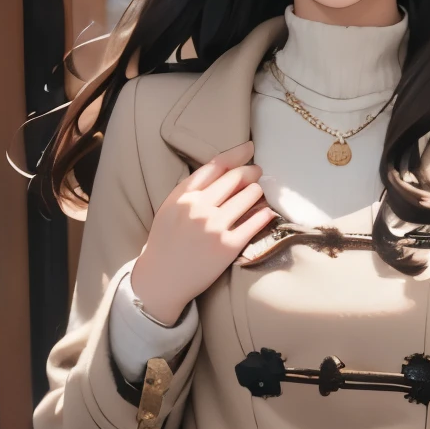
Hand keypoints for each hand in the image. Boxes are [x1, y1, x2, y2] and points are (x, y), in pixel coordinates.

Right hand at [131, 140, 276, 324]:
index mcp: (183, 196)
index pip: (216, 166)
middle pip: (235, 178)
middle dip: (251, 172)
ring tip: (259, 192)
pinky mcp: (227, 246)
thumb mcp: (170, 209)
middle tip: (257, 173)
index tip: (249, 148)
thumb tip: (221, 172)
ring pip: (248, 197)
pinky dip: (265, 214)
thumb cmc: (165, 244)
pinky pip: (254, 223)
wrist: (161, 280)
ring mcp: (214, 226)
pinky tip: (268, 212)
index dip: (236, 154)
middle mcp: (199, 207)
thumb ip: (191, 191)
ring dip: (258, 191)